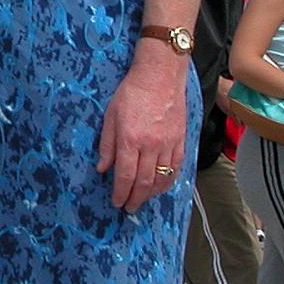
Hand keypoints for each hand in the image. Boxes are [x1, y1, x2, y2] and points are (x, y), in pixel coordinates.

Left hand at [98, 54, 188, 212]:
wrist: (160, 76)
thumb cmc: (131, 92)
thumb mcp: (110, 115)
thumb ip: (107, 144)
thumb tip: (102, 168)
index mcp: (130, 139)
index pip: (125, 175)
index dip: (120, 193)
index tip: (116, 202)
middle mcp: (150, 145)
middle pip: (144, 182)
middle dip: (135, 199)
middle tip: (129, 207)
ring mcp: (168, 144)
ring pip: (162, 178)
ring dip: (151, 194)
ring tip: (143, 200)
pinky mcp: (181, 140)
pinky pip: (177, 167)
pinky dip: (169, 181)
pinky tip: (162, 186)